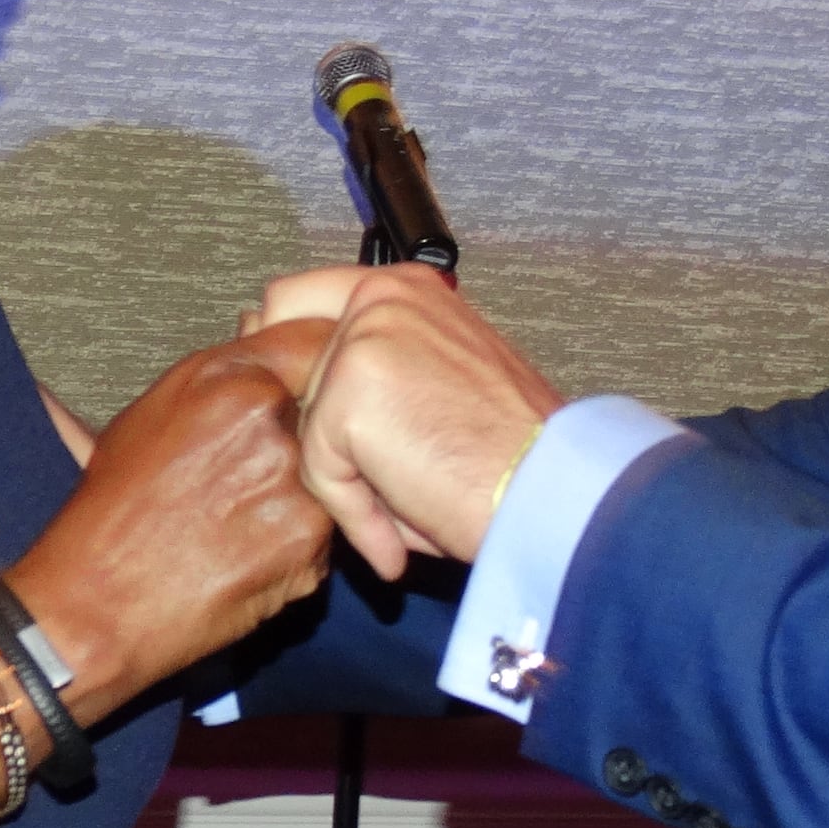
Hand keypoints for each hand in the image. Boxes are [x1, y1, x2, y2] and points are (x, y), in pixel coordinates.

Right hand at [4, 323, 336, 720]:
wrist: (95, 602)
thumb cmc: (112, 509)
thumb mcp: (151, 413)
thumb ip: (221, 374)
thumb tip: (262, 330)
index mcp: (226, 376)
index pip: (315, 340)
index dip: (319, 364)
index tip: (316, 382)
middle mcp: (266, 420)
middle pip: (329, 410)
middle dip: (308, 434)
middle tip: (258, 470)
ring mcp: (295, 484)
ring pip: (329, 476)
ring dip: (301, 494)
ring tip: (238, 519)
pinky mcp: (309, 545)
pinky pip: (325, 534)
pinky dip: (296, 544)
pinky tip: (244, 554)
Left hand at [265, 266, 563, 581]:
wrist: (549, 490)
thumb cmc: (510, 457)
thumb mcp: (438, 384)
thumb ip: (376, 372)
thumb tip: (301, 395)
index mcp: (407, 289)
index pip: (302, 297)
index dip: (279, 346)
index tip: (282, 392)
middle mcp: (382, 297)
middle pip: (282, 353)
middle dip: (300, 414)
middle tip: (331, 471)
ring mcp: (364, 338)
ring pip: (304, 421)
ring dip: (344, 478)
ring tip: (405, 512)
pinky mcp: (352, 391)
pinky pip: (321, 470)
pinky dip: (356, 516)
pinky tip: (399, 538)